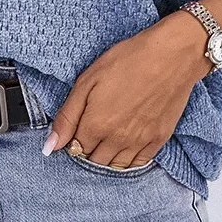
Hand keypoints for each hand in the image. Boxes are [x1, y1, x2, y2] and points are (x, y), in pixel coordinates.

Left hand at [43, 11, 214, 167]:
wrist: (171, 56)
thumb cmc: (128, 60)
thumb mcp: (87, 81)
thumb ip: (67, 117)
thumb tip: (50, 146)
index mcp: (96, 125)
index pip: (74, 149)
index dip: (71, 139)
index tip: (75, 127)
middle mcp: (117, 140)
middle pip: (93, 160)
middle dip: (87, 149)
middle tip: (90, 130)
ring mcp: (139, 142)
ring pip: (115, 166)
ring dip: (106, 157)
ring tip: (106, 137)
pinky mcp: (159, 140)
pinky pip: (138, 163)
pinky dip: (127, 160)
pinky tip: (124, 146)